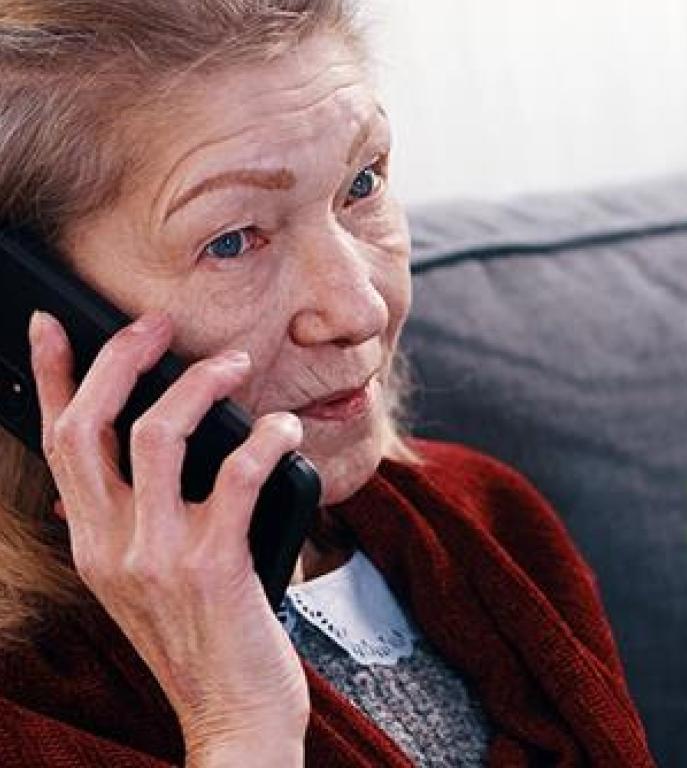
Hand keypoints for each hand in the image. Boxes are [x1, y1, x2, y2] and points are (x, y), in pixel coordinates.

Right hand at [29, 310, 308, 765]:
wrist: (232, 716)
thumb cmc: (202, 638)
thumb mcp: (149, 578)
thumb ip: (141, 518)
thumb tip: (155, 443)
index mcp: (92, 543)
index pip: (57, 443)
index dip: (53, 376)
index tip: (52, 326)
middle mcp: (111, 545)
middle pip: (91, 425)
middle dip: (120, 358)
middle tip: (157, 322)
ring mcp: (158, 556)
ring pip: (157, 436)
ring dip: (199, 386)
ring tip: (236, 364)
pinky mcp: (214, 565)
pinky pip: (235, 476)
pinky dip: (262, 439)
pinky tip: (282, 426)